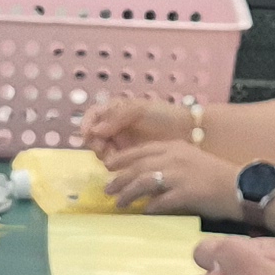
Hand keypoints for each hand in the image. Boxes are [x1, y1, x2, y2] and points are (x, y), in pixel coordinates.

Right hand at [77, 97, 191, 156]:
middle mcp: (115, 126)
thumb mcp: (140, 110)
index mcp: (116, 110)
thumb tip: (94, 130)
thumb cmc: (164, 116)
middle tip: (103, 149)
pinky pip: (113, 162)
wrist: (188, 134)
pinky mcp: (129, 158)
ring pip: (100, 150)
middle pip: (93, 135)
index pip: (93, 115)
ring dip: (103, 154)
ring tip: (113, 158)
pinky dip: (113, 164)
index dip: (86, 124)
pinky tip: (120, 165)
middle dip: (94, 142)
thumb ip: (116, 116)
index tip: (88, 135)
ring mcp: (121, 143)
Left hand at [103, 139, 237, 218]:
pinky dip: (149, 208)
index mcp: (175, 147)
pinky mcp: (186, 194)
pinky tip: (143, 213)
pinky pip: (160, 202)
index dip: (122, 158)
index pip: (141, 150)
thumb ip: (169, 163)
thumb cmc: (217, 175)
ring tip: (119, 202)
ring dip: (128, 194)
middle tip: (107, 189)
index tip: (108, 166)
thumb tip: (147, 175)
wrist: (242, 186)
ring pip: (144, 183)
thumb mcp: (190, 159)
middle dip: (119, 178)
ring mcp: (179, 175)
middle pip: (138, 167)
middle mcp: (174, 158)